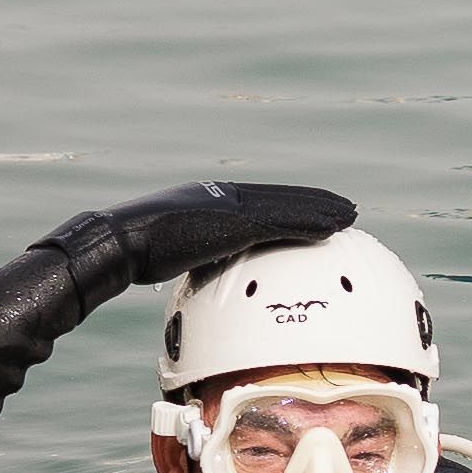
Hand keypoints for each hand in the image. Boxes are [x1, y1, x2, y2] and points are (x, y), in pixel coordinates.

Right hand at [37, 180, 361, 301]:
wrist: (122, 242)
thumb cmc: (137, 255)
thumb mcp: (174, 252)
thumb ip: (196, 256)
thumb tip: (201, 277)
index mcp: (210, 200)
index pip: (259, 202)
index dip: (289, 204)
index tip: (312, 209)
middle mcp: (223, 196)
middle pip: (280, 198)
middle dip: (314, 202)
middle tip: (344, 207)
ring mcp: (230, 207)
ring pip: (287, 207)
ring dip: (321, 211)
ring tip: (349, 214)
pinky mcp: (234, 222)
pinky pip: (281, 223)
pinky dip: (308, 224)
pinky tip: (331, 229)